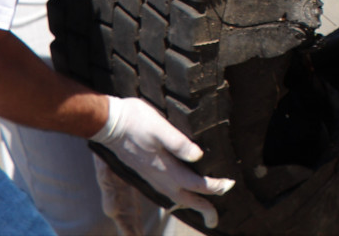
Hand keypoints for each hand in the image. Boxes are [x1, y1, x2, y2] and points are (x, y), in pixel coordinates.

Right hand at [91, 96, 233, 227]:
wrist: (108, 123)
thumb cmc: (134, 120)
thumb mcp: (159, 126)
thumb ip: (178, 142)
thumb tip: (198, 156)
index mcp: (166, 169)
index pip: (196, 184)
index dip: (215, 186)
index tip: (229, 184)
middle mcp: (159, 178)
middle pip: (186, 200)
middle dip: (203, 209)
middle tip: (215, 218)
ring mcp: (151, 177)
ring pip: (175, 198)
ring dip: (191, 204)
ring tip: (203, 207)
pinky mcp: (145, 172)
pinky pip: (166, 192)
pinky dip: (179, 197)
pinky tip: (181, 191)